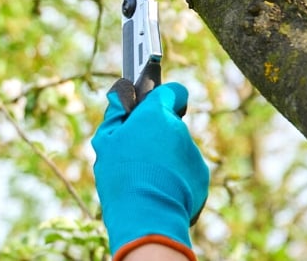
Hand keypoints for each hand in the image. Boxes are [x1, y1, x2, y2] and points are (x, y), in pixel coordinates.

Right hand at [91, 79, 208, 259]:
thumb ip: (114, 112)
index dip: (162, 97)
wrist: (148, 216)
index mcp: (156, 114)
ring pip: (177, 149)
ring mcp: (193, 153)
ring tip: (144, 179)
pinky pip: (186, 171)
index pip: (173, 90)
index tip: (149, 108)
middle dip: (156, 134)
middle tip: (135, 153)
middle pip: (169, 124)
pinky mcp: (202, 177)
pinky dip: (174, 178)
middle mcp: (180, 129)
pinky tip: (157, 192)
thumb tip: (121, 90)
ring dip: (164, 158)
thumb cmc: (122, 174)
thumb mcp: (105, 141)